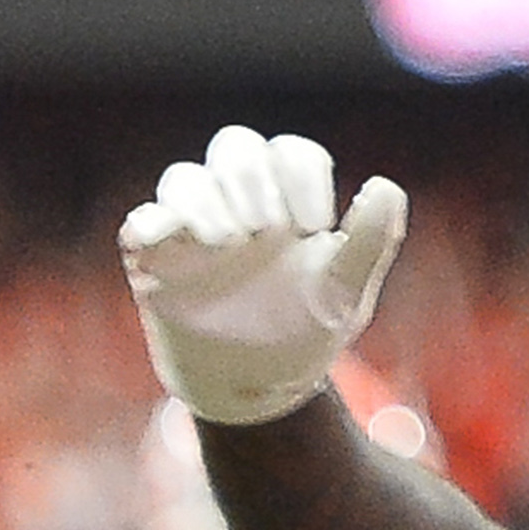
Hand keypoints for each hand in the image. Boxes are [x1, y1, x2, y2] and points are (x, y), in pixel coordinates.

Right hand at [121, 126, 410, 428]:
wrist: (261, 382)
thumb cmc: (306, 328)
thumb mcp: (346, 291)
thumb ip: (370, 241)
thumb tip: (387, 187)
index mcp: (290, 202)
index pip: (292, 154)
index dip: (302, 176)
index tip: (315, 226)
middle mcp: (239, 201)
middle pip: (235, 147)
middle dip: (252, 177)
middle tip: (269, 228)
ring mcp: (192, 225)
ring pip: (185, 178)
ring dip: (206, 200)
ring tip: (232, 242)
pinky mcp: (154, 256)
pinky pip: (141, 223)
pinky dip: (154, 223)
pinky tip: (176, 240)